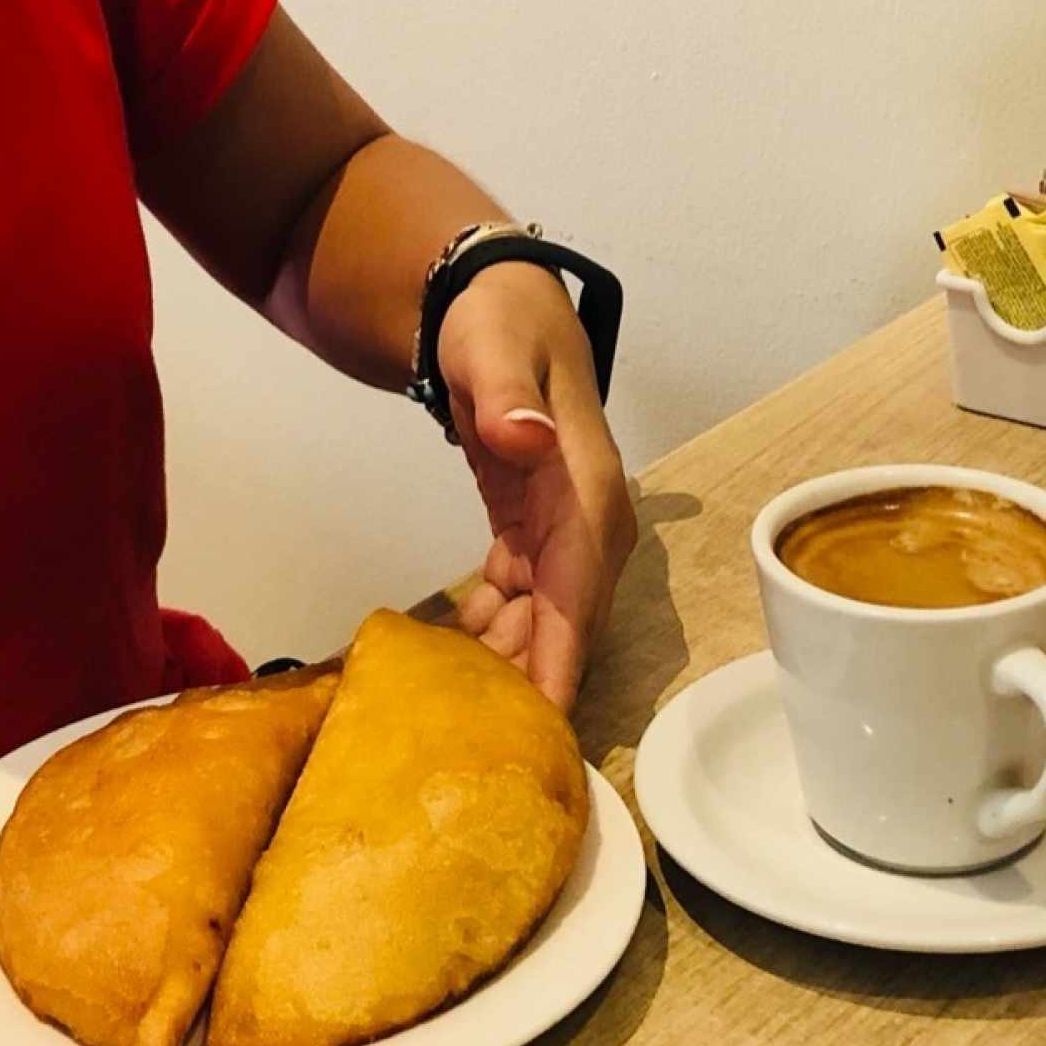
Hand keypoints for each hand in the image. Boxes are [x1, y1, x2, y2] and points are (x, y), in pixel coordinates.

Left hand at [438, 261, 636, 710]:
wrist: (500, 305)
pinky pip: (524, 598)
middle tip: (476, 740)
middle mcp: (589, 522)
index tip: (545, 727)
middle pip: (564, 622)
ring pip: (543, 618)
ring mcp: (568, 530)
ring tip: (456, 705)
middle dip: (530, 680)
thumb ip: (507, 397)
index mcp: (585, 492)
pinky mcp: (539, 532)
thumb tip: (525, 441)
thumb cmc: (497, 327)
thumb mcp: (493, 349)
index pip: (577, 595)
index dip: (560, 661)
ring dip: (507, 660)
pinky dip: (495, 627)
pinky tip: (458, 646)